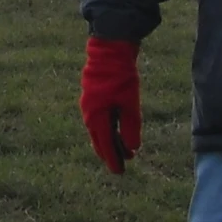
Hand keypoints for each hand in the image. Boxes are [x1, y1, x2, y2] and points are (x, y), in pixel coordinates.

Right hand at [80, 37, 141, 171]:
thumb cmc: (120, 76)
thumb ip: (130, 127)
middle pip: (99, 140)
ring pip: (98, 130)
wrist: (109, 50)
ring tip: (123, 148)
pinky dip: (108, 128)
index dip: (113, 160)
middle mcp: (89, 113)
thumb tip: (132, 147)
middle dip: (111, 153)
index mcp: (96, 117)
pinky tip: (116, 129)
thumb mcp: (130, 103)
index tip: (120, 172)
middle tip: (122, 164)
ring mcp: (88, 104)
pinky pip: (98, 119)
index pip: (105, 145)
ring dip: (110, 140)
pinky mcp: (92, 96)